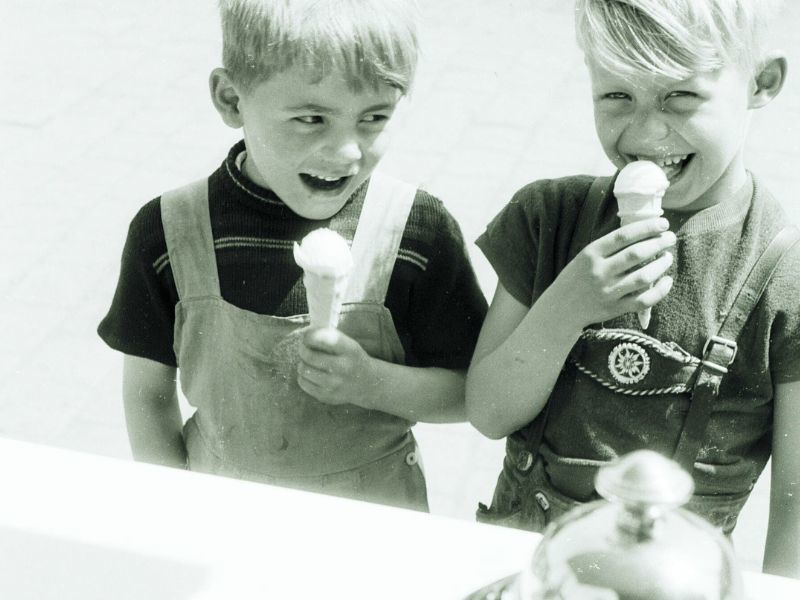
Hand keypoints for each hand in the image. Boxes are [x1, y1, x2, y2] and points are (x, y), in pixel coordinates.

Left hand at [297, 328, 377, 406]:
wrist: (368, 384)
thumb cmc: (353, 359)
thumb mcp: (349, 344)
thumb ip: (329, 336)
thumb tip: (305, 332)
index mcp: (350, 350)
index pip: (324, 339)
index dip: (310, 336)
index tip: (306, 335)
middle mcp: (343, 368)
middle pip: (309, 356)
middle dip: (302, 349)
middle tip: (304, 348)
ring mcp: (334, 384)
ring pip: (304, 370)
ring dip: (302, 363)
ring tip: (308, 362)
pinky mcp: (326, 396)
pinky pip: (303, 383)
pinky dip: (303, 376)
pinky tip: (310, 373)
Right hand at [550, 217, 675, 327]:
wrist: (560, 309)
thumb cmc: (576, 278)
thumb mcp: (584, 257)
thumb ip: (608, 247)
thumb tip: (643, 233)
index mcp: (591, 254)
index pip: (624, 236)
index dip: (647, 228)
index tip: (663, 223)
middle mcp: (599, 271)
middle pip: (636, 254)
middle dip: (659, 243)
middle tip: (671, 238)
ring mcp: (608, 291)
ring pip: (643, 277)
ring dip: (661, 265)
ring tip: (668, 257)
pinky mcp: (615, 309)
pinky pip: (644, 300)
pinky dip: (660, 291)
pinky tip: (667, 281)